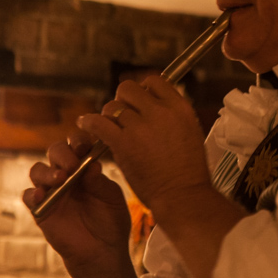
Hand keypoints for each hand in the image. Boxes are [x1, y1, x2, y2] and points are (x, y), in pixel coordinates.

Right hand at [23, 134, 131, 275]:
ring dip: (47, 171)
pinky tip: (42, 196)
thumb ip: (100, 182)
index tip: (84, 148)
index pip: (76, 145)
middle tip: (72, 164)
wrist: (103, 251)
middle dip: (62, 154)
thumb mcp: (111, 199)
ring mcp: (51, 191)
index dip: (77, 142)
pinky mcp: (41, 210)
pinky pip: (28, 196)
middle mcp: (66, 175)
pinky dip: (32, 193)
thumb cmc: (110, 221)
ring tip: (60, 179)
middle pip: (54, 151)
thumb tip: (92, 165)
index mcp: (85, 167)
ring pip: (38, 170)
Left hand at [78, 75, 211, 215]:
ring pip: (113, 106)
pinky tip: (86, 124)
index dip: (143, 89)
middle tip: (121, 114)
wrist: (183, 196)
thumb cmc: (188, 172)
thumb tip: (156, 107)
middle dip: (122, 99)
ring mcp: (141, 126)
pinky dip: (90, 122)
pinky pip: (99, 122)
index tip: (138, 100)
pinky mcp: (123, 142)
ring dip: (108, 115)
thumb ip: (173, 117)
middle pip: (130, 88)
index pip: (155, 81)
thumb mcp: (190, 133)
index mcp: (180, 108)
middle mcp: (161, 112)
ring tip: (107, 125)